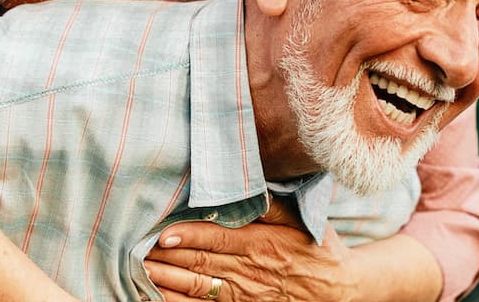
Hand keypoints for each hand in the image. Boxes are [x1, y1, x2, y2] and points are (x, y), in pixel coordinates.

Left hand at [144, 197, 358, 301]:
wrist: (341, 291)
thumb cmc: (319, 249)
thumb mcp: (304, 220)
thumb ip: (274, 205)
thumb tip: (249, 188)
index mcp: (263, 244)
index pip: (218, 238)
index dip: (189, 235)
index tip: (164, 231)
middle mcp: (251, 271)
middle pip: (201, 262)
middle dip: (168, 255)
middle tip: (137, 246)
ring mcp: (246, 296)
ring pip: (199, 287)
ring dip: (168, 279)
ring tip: (141, 269)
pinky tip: (160, 295)